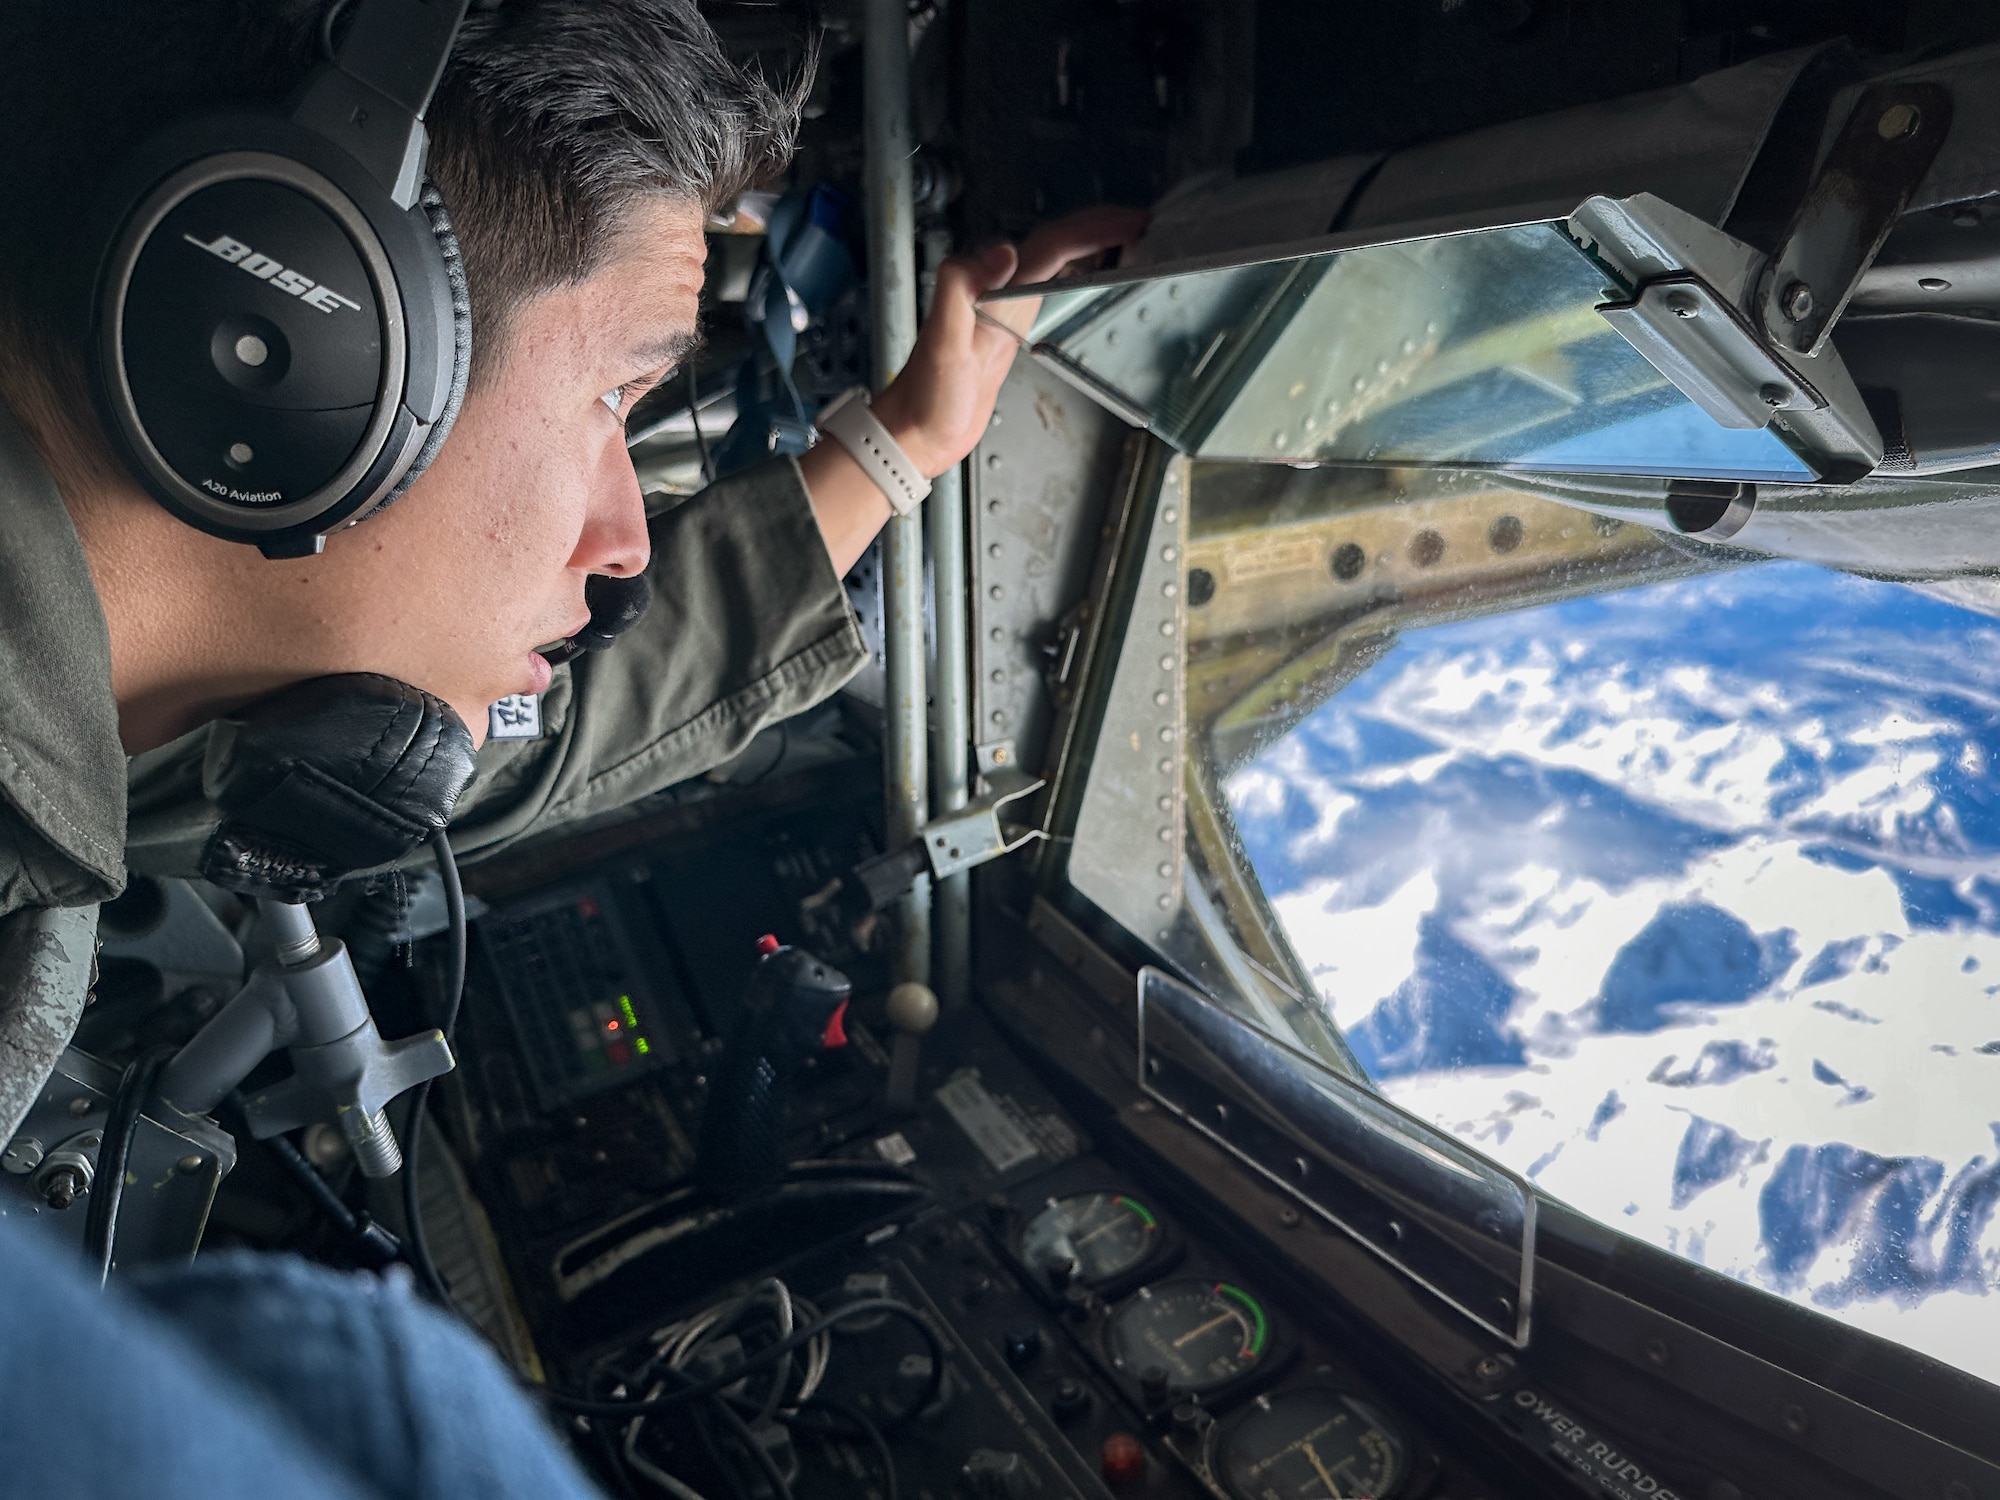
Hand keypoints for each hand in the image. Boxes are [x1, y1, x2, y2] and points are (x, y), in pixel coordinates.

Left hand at [871, 205, 1148, 475]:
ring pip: (1058, 264)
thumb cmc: (925, 396)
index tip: (1133, 222)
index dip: (1094, 229)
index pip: (1052, 245)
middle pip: (1058, 245)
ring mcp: (1008, 311)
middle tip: (1146, 225)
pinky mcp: (1011, 333)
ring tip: (1133, 242)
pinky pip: (1052, 291)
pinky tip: (1095, 280)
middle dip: (1102, 228)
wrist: (914, 433)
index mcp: (993, 288)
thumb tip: (1002, 253)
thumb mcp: (940, 342)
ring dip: (1094, 246)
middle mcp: (1001, 292)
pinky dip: (1079, 277)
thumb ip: (959, 288)